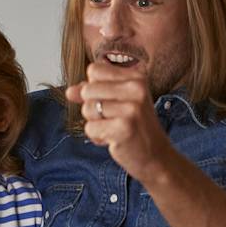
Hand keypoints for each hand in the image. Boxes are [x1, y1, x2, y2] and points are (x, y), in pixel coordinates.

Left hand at [65, 62, 175, 184]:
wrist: (156, 156)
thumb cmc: (134, 127)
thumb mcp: (117, 102)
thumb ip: (92, 93)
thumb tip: (69, 92)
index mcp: (136, 77)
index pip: (94, 70)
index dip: (94, 88)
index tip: (110, 101)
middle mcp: (136, 89)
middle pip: (87, 89)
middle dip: (93, 107)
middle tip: (114, 118)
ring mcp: (131, 108)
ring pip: (87, 109)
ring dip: (95, 123)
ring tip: (115, 128)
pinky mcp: (124, 128)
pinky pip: (90, 128)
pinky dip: (97, 137)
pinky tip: (115, 139)